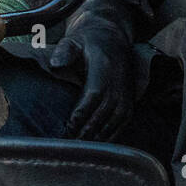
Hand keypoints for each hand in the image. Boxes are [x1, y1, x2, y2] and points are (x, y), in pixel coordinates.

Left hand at [49, 0, 135, 140]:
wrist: (113, 36)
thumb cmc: (88, 40)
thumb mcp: (74, 39)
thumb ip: (65, 50)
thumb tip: (55, 64)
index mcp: (104, 65)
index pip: (94, 94)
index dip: (82, 113)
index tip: (69, 127)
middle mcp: (119, 80)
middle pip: (105, 111)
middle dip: (88, 131)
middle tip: (71, 146)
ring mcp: (126, 91)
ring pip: (115, 120)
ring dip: (100, 136)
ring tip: (82, 149)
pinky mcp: (129, 99)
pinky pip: (123, 121)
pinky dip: (111, 135)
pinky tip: (99, 145)